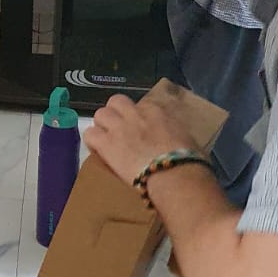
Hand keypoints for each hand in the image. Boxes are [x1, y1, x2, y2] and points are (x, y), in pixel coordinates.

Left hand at [83, 87, 206, 187]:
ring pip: (100, 114)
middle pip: (116, 102)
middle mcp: (135, 114)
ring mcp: (119, 127)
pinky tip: (99, 150)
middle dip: (116, 114)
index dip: (136, 117)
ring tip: (107, 140)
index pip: (139, 105)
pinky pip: (90, 134)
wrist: (174, 174)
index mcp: (156, 111)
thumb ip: (173, 130)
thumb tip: (172, 135)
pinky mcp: (107, 144)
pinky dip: (93, 141)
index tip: (139, 129)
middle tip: (119, 130)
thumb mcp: (185, 136)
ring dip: (103, 125)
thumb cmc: (188, 160)